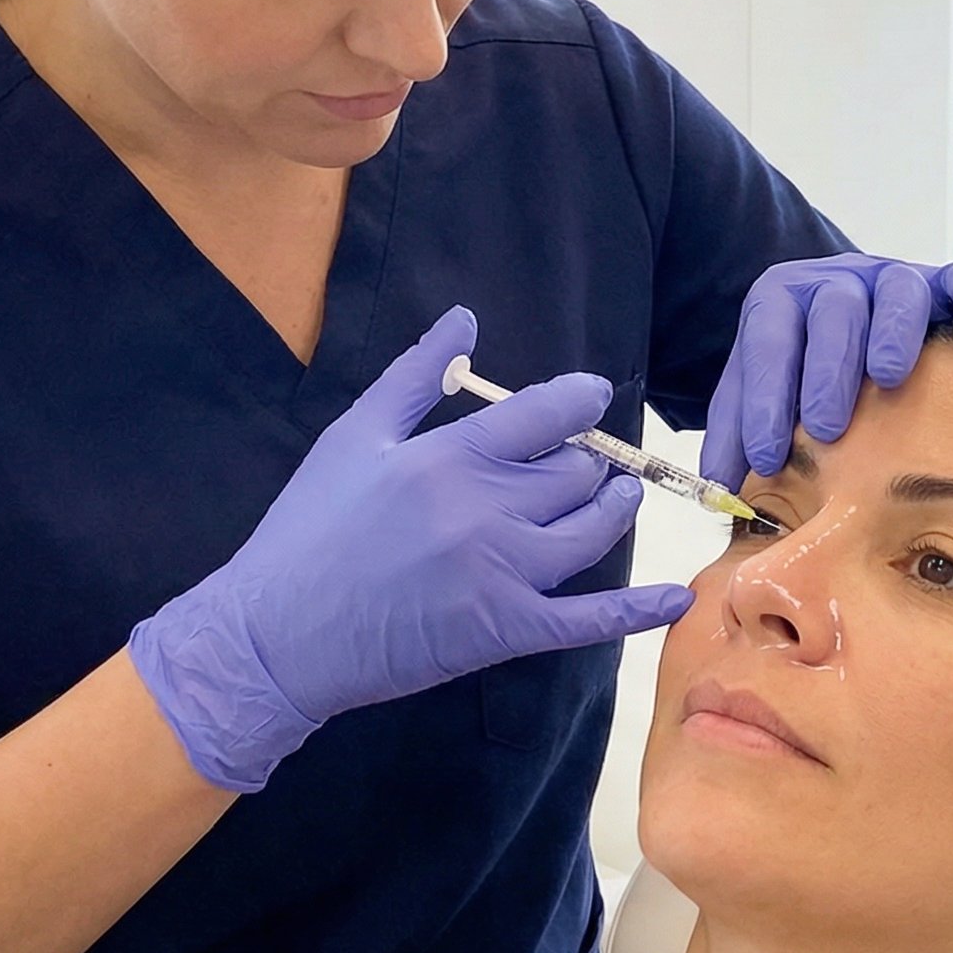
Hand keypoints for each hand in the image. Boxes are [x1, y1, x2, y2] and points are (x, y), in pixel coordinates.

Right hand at [130, 307, 692, 790]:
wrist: (277, 635)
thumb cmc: (308, 530)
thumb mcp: (355, 437)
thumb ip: (416, 376)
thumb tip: (464, 318)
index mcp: (453, 458)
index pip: (548, 414)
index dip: (581, 399)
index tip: (592, 395)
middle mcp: (489, 511)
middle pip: (576, 473)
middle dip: (590, 460)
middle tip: (589, 459)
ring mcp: (504, 574)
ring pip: (592, 532)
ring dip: (616, 508)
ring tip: (620, 495)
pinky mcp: (506, 631)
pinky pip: (588, 620)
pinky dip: (636, 609)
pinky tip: (675, 598)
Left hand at [700, 252, 952, 487]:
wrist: (840, 323)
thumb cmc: (799, 371)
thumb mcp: (759, 395)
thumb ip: (736, 434)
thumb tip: (717, 488)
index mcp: (781, 300)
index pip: (768, 341)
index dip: (765, 398)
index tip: (766, 455)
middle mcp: (835, 281)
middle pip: (832, 312)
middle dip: (828, 370)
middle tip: (828, 429)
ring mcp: (887, 279)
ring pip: (894, 290)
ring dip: (891, 332)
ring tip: (887, 378)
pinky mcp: (936, 283)